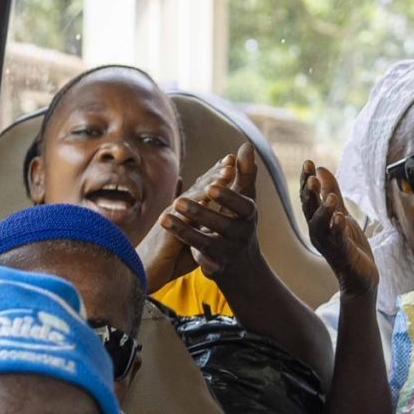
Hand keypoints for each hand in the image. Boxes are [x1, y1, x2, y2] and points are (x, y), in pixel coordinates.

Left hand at [155, 146, 267, 286]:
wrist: (244, 265)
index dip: (228, 196)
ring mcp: (229, 252)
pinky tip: (176, 248)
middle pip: (222, 224)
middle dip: (201, 213)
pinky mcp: (217, 267)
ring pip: (207, 243)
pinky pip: (204, 262)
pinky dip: (192, 256)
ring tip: (164, 217)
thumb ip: (245, 173)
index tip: (211, 186)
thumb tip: (246, 145)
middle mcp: (242, 234)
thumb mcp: (246, 199)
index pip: (242, 205)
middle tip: (178, 201)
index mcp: (249, 215)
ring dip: (186, 231)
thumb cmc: (241, 221)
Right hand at [301, 163, 378, 297]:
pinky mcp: (343, 256)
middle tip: (311, 176)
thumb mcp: (341, 213)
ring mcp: (329, 245)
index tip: (308, 163)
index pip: (308, 199)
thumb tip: (320, 169)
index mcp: (317, 222)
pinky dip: (338, 229)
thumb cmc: (348, 245)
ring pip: (321, 226)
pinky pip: (338, 241)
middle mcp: (318, 233)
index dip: (307, 181)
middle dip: (310, 193)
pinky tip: (340, 218)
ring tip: (331, 197)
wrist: (361, 278)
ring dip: (324, 210)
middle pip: (309, 210)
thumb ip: (331, 191)